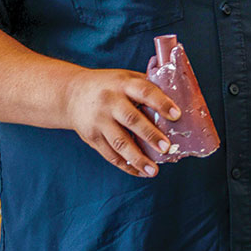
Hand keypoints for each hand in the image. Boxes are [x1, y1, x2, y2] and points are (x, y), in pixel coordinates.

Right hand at [64, 67, 180, 177]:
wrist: (70, 94)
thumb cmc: (107, 85)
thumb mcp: (124, 77)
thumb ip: (146, 86)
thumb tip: (179, 99)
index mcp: (122, 84)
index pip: (144, 91)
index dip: (161, 103)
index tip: (176, 115)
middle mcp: (110, 101)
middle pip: (131, 119)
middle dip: (150, 135)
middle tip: (166, 148)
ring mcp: (99, 121)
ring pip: (119, 142)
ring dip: (137, 158)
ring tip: (154, 171)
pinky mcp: (92, 137)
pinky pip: (110, 155)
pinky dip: (126, 166)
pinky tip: (140, 172)